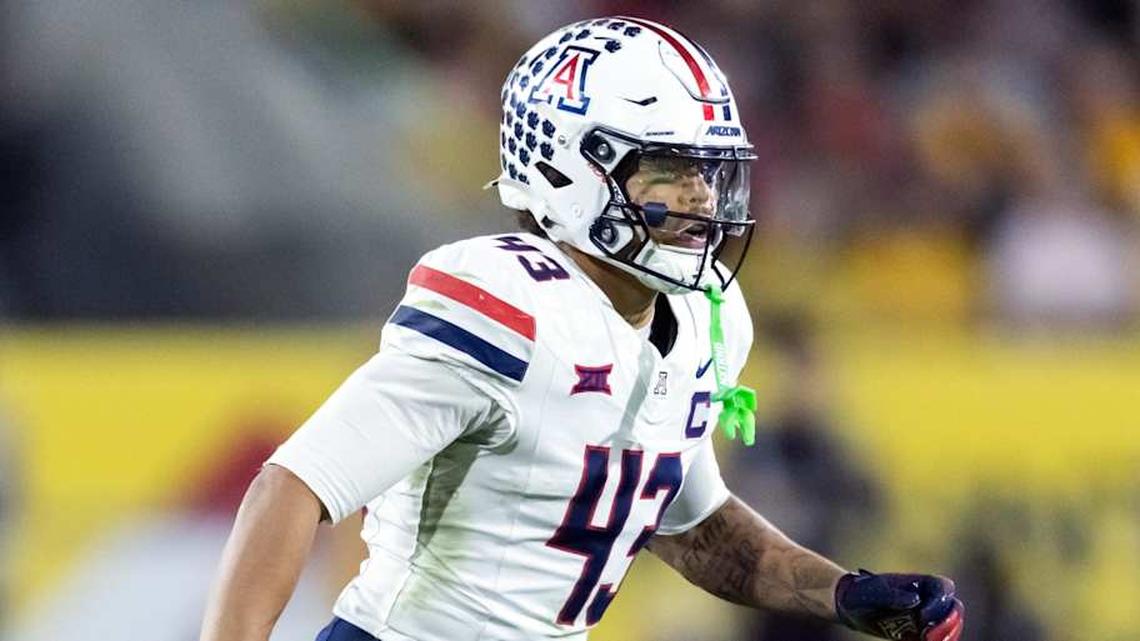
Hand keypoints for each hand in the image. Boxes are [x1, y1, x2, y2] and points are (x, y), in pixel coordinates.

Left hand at [835, 569, 963, 640]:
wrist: (850, 607)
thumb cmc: (862, 593)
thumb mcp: (873, 591)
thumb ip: (893, 595)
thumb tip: (915, 600)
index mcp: (919, 583)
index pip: (944, 588)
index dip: (940, 603)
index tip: (922, 616)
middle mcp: (927, 598)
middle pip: (952, 609)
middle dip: (949, 624)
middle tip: (929, 637)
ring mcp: (924, 616)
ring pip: (948, 626)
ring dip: (946, 636)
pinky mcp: (918, 633)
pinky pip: (935, 639)